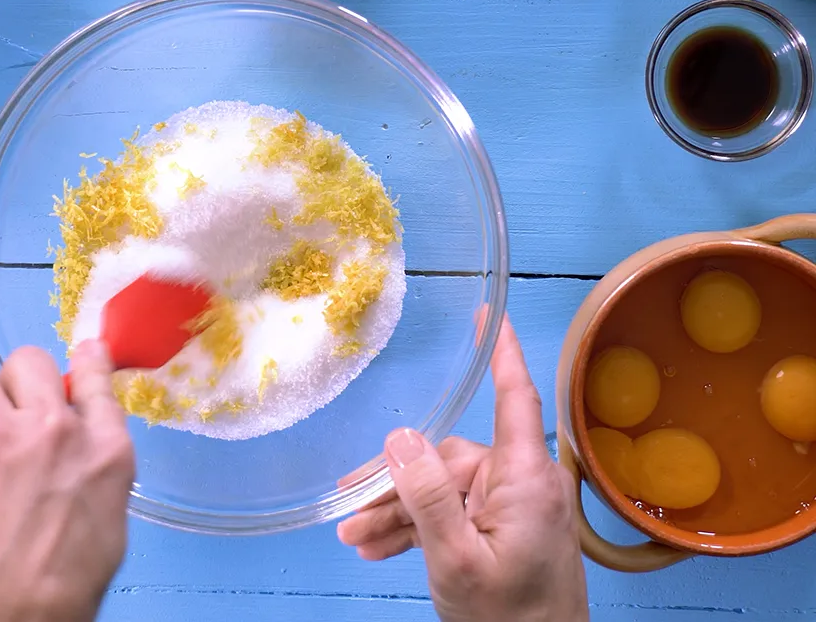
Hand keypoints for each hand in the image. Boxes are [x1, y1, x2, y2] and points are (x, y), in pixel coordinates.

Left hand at [0, 341, 134, 621]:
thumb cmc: (53, 594)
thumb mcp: (106, 526)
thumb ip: (98, 467)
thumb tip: (83, 437)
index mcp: (104, 450)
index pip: (97, 378)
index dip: (87, 360)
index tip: (82, 354)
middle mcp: (53, 429)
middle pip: (28, 361)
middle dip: (16, 385)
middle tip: (6, 419)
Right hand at [337, 317, 588, 621]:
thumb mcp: (458, 561)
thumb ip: (428, 497)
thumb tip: (400, 435)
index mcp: (525, 478)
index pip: (516, 397)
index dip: (503, 352)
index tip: (488, 315)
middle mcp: (520, 483)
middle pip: (451, 458)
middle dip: (400, 482)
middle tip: (351, 508)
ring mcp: (510, 508)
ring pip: (443, 490)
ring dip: (400, 511)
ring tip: (355, 535)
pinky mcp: (500, 530)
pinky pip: (452, 515)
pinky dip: (417, 528)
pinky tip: (376, 545)